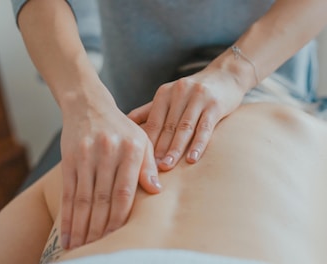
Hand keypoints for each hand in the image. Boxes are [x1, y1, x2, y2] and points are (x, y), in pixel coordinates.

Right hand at [59, 86, 160, 248]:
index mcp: (131, 149)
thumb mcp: (141, 140)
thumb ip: (148, 165)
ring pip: (84, 199)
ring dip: (82, 227)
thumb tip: (156, 191)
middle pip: (103, 199)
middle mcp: (108, 152)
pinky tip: (67, 233)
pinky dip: (67, 215)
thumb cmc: (121, 127)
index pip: (125, 192)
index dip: (120, 218)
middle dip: (100, 228)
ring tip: (81, 247)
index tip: (118, 237)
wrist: (89, 106)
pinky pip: (68, 192)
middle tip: (98, 250)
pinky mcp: (70, 158)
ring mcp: (86, 155)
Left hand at [128, 66, 245, 170]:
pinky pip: (205, 127)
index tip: (140, 161)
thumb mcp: (170, 96)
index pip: (153, 121)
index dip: (147, 142)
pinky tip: (192, 159)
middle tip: (151, 169)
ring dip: (175, 149)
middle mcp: (179, 93)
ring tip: (167, 166)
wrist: (225, 75)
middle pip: (167, 126)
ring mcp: (198, 98)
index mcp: (165, 93)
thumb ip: (150, 110)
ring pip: (184, 128)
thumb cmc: (193, 91)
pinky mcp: (215, 104)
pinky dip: (198, 144)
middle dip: (159, 149)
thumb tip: (126, 123)